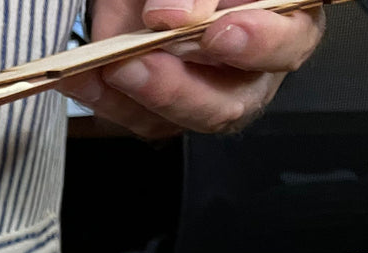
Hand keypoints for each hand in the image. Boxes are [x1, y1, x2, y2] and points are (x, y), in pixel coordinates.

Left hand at [62, 0, 325, 137]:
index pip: (288, 42)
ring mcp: (206, 94)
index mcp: (282, 18)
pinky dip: (102, 98)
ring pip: (180, 120)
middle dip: (180, 87)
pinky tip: (79, 75)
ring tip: (105, 66)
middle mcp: (252, 67)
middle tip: (138, 60)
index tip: (219, 30)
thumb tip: (174, 17)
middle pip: (231, 102)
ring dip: (138, 97)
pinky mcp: (163, 110)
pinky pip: (136, 118)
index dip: (259, 42)